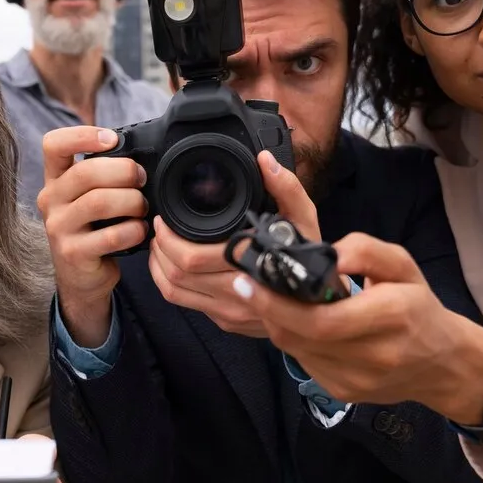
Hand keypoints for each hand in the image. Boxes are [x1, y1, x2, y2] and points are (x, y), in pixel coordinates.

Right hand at [38, 126, 147, 346]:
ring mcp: (58, 228)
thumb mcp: (88, 197)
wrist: (81, 276)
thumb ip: (103, 176)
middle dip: (124, 171)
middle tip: (142, 179)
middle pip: (86, 172)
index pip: (54, 144)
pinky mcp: (72, 253)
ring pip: (99, 202)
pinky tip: (140, 231)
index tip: (112, 139)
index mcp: (55, 180)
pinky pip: (110, 235)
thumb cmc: (93, 229)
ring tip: (143, 208)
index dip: (83, 135)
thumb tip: (141, 157)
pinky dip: (133, 231)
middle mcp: (50, 200)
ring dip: (131, 202)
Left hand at [151, 151, 315, 336]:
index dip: (170, 239)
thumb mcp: (305, 220)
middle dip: (160, 248)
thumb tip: (265, 160)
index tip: (164, 220)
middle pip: (178, 275)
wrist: (323, 305)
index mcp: (253, 267)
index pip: (192, 259)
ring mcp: (231, 312)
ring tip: (161, 244)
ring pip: (175, 292)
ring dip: (159, 266)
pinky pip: (185, 304)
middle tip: (159, 228)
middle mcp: (240, 295)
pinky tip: (170, 266)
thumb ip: (286, 189)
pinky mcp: (225, 322)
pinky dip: (168, 283)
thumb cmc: (312, 259)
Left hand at [232, 232, 482, 420]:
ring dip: (278, 323)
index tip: (249, 281)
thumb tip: (327, 252)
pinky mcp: (343, 393)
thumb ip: (366, 251)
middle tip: (249, 285)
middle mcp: (372, 355)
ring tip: (273, 299)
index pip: (320, 319)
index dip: (277, 303)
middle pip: (298, 336)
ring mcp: (355, 380)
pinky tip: (300, 323)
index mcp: (391, 317)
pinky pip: (304, 362)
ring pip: (295, 350)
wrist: (443, 364)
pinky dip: (295, 340)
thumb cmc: (419, 308)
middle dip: (267, 310)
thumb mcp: (403, 267)